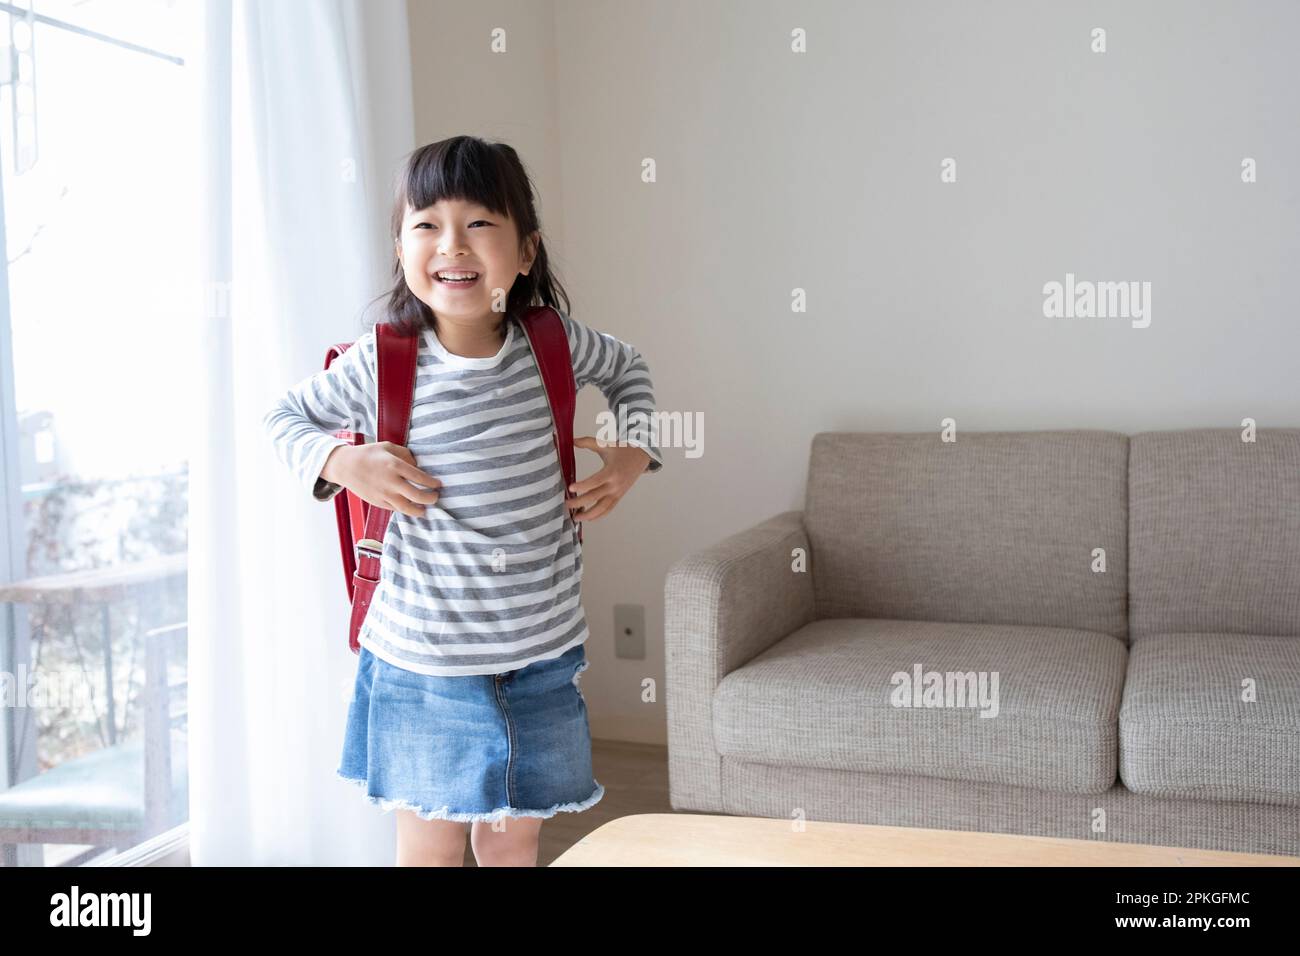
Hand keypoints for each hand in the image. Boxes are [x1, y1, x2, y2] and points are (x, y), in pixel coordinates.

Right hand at [321, 442, 441, 516]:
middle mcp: (391, 482)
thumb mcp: (388, 447)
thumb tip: (418, 466)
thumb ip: (405, 455)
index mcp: (395, 465)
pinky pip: (396, 509)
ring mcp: (384, 494)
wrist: (345, 466)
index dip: (432, 483)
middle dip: (431, 498)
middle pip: (417, 495)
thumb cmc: (368, 454)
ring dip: (420, 510)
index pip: (420, 477)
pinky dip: (406, 510)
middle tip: (436, 497)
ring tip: (425, 508)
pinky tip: (412, 508)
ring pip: (407, 508)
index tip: (439, 484)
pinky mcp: (378, 502)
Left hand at [564, 436, 651, 522]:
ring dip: (588, 515)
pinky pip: (608, 509)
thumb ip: (587, 442)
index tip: (570, 488)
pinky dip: (598, 515)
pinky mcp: (619, 496)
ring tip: (575, 517)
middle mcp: (615, 484)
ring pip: (602, 508)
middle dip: (579, 503)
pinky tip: (588, 518)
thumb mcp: (605, 443)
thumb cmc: (622, 449)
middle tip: (566, 504)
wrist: (641, 455)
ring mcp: (617, 492)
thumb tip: (571, 440)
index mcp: (611, 471)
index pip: (595, 481)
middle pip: (595, 497)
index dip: (582, 486)